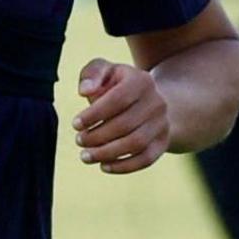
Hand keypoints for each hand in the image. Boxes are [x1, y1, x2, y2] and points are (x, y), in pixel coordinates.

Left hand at [72, 58, 172, 172]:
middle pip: (125, 124)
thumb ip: (92, 74)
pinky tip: (104, 166)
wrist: (150, 101)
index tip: (75, 124)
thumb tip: (85, 91)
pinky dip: (123, 166)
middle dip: (97, 136)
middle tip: (79, 140)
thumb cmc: (118, 86)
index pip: (117, 99)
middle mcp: (156, 102)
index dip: (94, 114)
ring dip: (106, 153)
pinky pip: (145, 159)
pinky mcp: (163, 142)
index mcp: (141, 81)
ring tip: (86, 156)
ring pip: (135, 144)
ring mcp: (162, 124)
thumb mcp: (105, 71)